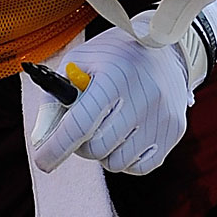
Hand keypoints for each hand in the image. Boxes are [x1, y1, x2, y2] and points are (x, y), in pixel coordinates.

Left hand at [30, 33, 192, 175]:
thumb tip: (41, 139)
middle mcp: (143, 97)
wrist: (166, 50)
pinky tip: (126, 137)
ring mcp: (162, 116)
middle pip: (97, 148)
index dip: (56, 148)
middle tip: (82, 131)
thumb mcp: (79, 62)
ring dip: (104, 152)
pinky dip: (126, 159)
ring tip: (107, 129)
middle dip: (80, 145)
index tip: (43, 162)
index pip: (80, 125)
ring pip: (117, 162)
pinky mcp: (175, 130)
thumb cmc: (113, 57)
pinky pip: (139, 167)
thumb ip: (56, 98)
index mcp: (115, 77)